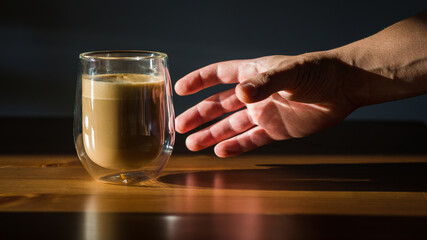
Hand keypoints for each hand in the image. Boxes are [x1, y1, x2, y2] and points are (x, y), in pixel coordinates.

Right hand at [175, 52, 356, 156]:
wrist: (343, 88)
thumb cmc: (317, 71)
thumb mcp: (289, 72)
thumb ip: (264, 83)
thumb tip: (239, 94)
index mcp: (253, 73)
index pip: (218, 75)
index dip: (198, 81)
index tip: (180, 90)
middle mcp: (254, 94)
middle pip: (219, 105)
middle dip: (199, 115)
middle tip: (180, 126)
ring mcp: (264, 113)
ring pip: (231, 125)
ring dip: (212, 134)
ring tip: (193, 144)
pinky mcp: (276, 129)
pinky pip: (251, 140)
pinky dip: (235, 146)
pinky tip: (220, 152)